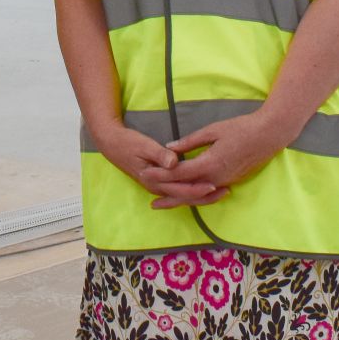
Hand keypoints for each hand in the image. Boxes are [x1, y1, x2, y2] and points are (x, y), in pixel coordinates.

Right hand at [90, 120, 225, 207]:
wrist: (112, 145)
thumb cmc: (128, 142)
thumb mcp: (143, 145)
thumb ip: (159, 154)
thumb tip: (174, 161)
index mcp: (154, 179)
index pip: (180, 188)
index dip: (197, 187)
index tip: (213, 184)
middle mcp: (157, 187)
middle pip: (185, 197)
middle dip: (205, 196)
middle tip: (226, 191)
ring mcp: (158, 187)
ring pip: (183, 197)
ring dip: (202, 197)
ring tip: (221, 192)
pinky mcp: (160, 183)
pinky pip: (179, 192)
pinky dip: (192, 193)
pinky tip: (205, 191)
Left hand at [153, 108, 295, 207]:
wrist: (269, 135)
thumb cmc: (241, 128)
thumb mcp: (213, 130)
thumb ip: (190, 142)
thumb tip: (169, 149)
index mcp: (209, 163)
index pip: (179, 173)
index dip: (161, 174)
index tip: (146, 173)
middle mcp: (216, 178)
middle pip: (186, 191)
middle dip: (167, 195)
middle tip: (150, 202)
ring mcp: (225, 181)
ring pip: (197, 196)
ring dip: (180, 200)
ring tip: (163, 203)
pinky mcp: (231, 181)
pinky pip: (208, 193)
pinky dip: (194, 196)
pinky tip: (186, 196)